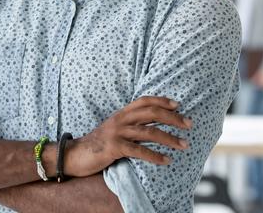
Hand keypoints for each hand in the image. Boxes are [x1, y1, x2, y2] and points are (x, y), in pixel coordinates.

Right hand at [64, 96, 191, 177]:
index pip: (144, 101)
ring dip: (169, 138)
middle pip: (151, 113)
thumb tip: (152, 126)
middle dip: (173, 118)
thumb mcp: (114, 129)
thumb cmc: (98, 144)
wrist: (74, 155)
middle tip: (189, 124)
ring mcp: (117, 133)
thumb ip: (130, 124)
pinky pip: (138, 151)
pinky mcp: (114, 148)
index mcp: (121, 113)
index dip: (162, 101)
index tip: (178, 105)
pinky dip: (154, 156)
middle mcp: (120, 120)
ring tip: (184, 145)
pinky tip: (166, 160)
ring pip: (148, 132)